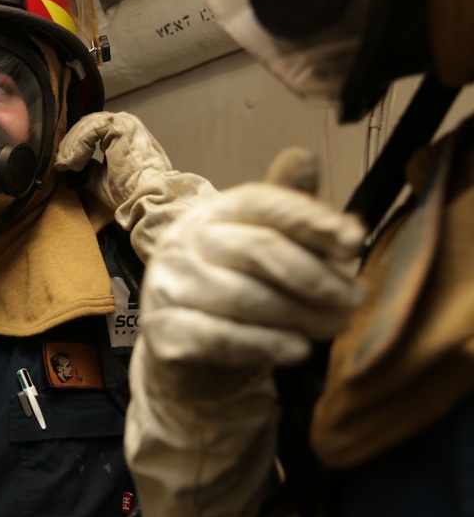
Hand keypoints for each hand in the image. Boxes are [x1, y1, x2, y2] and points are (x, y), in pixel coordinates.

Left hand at [55, 111, 217, 260]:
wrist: (147, 198)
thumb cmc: (128, 194)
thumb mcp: (101, 178)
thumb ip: (90, 167)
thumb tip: (72, 164)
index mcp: (125, 137)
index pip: (93, 132)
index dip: (75, 146)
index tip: (62, 165)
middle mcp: (127, 126)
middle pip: (88, 126)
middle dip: (70, 144)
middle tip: (59, 163)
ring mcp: (125, 123)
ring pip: (87, 126)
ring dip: (72, 146)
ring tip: (64, 165)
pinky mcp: (121, 126)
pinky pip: (90, 131)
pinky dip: (78, 147)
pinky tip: (74, 164)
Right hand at [139, 148, 365, 396]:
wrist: (189, 358)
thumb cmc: (235, 298)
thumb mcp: (263, 251)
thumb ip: (288, 215)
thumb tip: (305, 158)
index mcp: (209, 214)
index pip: (259, 201)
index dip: (310, 218)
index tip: (355, 242)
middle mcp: (181, 243)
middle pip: (258, 248)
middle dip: (317, 276)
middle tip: (353, 300)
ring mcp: (166, 288)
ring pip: (243, 296)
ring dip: (300, 315)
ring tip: (331, 327)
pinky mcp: (163, 334)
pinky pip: (221, 337)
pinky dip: (267, 344)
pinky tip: (297, 349)